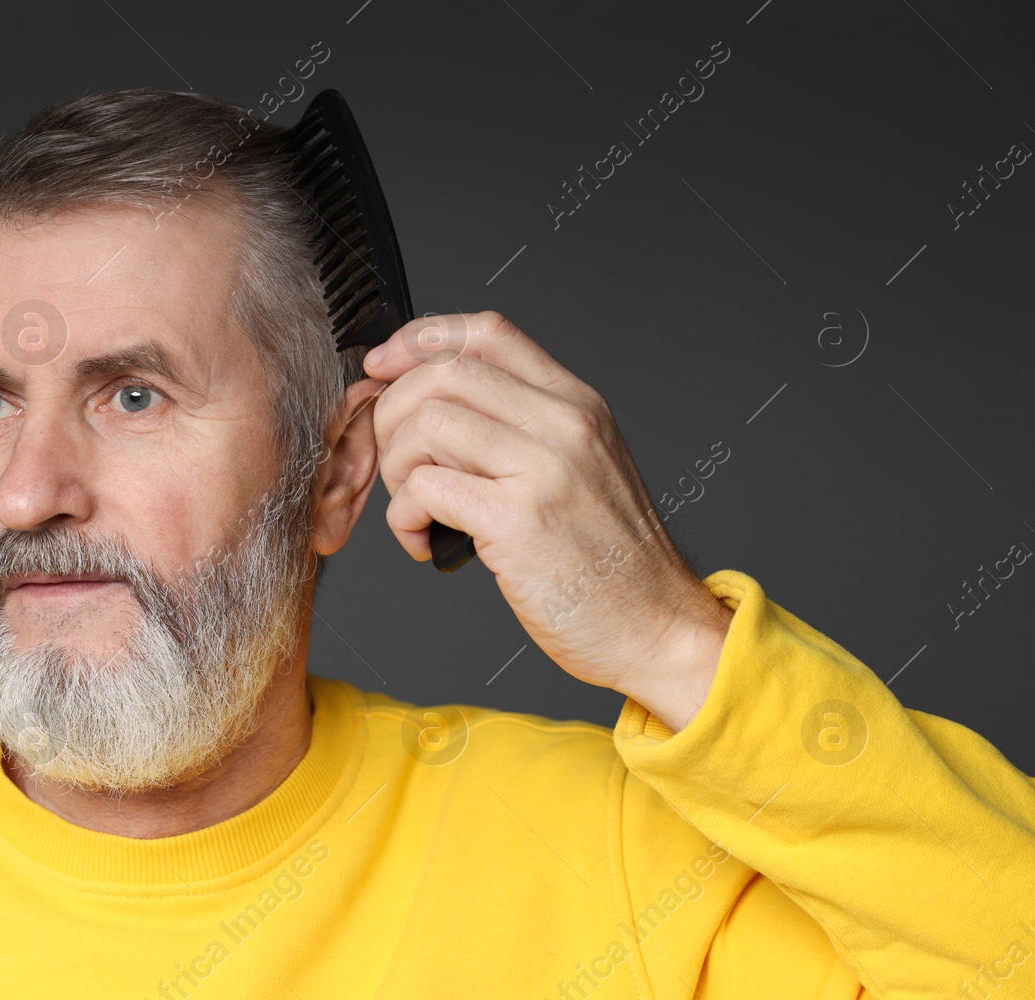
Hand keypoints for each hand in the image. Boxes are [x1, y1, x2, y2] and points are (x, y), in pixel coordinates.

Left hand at [362, 311, 733, 721]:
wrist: (656, 626)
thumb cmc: (609, 562)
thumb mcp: (582, 469)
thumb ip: (523, 430)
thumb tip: (435, 408)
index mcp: (576, 405)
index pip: (487, 332)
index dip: (419, 340)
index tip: (385, 368)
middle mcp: (564, 425)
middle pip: (445, 372)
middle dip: (393, 412)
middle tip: (395, 461)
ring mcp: (544, 469)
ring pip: (427, 423)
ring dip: (398, 467)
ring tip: (415, 507)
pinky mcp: (518, 520)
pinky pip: (426, 488)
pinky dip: (404, 516)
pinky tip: (424, 540)